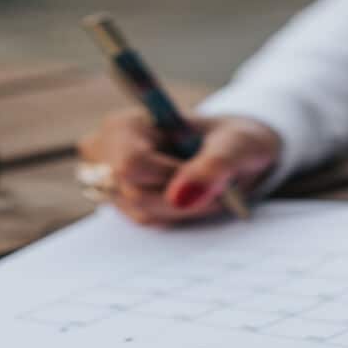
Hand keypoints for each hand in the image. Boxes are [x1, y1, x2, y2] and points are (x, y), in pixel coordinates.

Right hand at [77, 108, 280, 224]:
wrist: (237, 152)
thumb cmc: (237, 140)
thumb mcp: (239, 144)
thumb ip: (214, 165)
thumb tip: (181, 196)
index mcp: (128, 124)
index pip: (131, 165)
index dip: (172, 178)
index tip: (205, 173)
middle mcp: (108, 151)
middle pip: (137, 195)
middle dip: (183, 197)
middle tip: (215, 186)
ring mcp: (111, 180)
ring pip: (142, 213)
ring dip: (184, 209)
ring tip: (207, 189)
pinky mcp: (122, 202)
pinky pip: (148, 222)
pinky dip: (177, 215)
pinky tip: (192, 197)